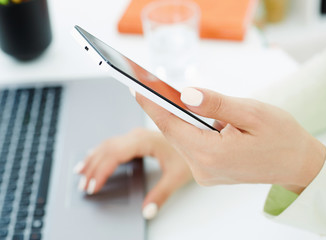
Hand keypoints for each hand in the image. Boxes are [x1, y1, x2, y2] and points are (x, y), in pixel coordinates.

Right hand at [73, 128, 192, 218]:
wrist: (199, 136)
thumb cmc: (190, 153)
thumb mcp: (177, 175)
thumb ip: (161, 194)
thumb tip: (147, 211)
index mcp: (144, 140)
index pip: (114, 154)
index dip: (101, 170)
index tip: (93, 186)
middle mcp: (138, 135)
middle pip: (108, 149)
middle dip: (93, 167)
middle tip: (83, 186)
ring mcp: (137, 136)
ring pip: (109, 145)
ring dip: (94, 159)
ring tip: (81, 173)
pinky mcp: (138, 139)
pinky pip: (114, 144)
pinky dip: (102, 153)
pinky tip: (94, 157)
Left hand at [135, 88, 325, 193]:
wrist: (296, 163)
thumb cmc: (281, 137)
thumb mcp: (252, 113)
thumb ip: (216, 104)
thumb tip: (185, 94)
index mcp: (212, 154)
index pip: (171, 125)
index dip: (151, 105)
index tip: (136, 87)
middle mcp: (204, 169)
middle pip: (173, 133)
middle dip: (162, 108)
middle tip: (150, 86)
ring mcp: (205, 174)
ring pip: (181, 139)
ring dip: (176, 118)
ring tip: (168, 97)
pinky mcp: (209, 173)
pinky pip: (191, 146)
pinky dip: (188, 129)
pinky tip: (190, 116)